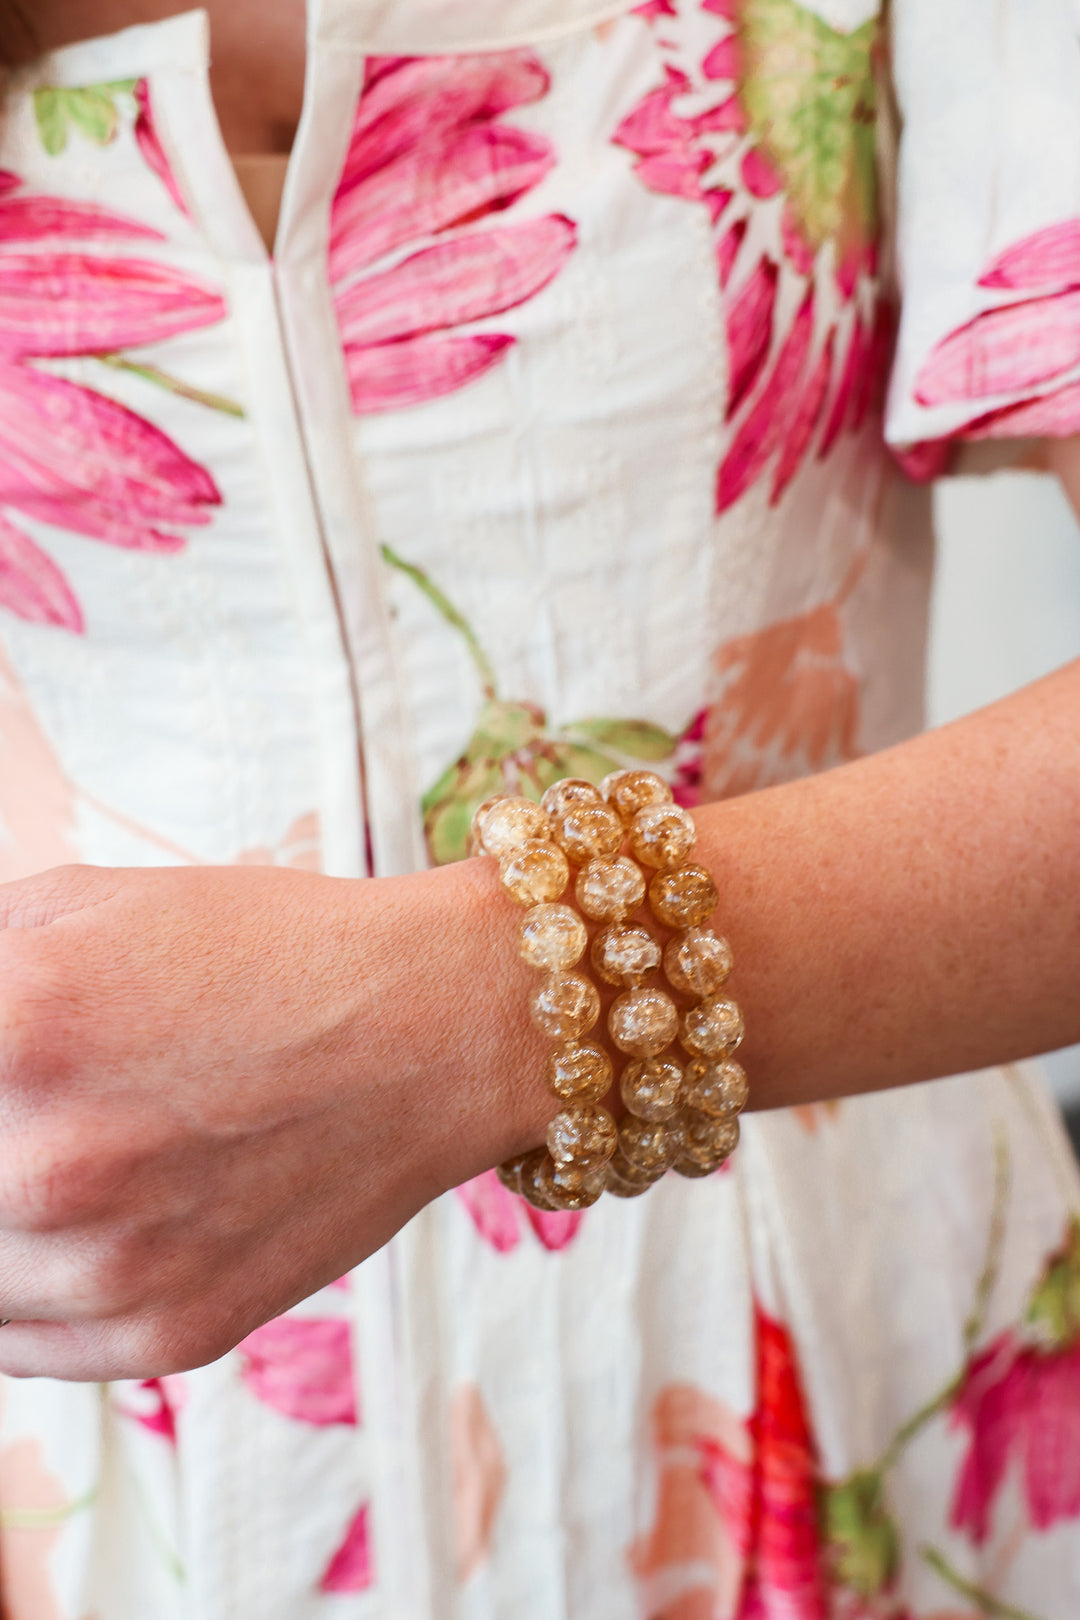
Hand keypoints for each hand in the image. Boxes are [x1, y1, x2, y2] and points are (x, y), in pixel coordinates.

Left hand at [0, 861, 548, 1380]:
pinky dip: (24, 1283)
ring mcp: (108, 1266)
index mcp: (20, 1025)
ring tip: (71, 1151)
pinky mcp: (164, 1335)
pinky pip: (15, 1341)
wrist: (434, 1030)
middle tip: (36, 1115)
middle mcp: (52, 1161)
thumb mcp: (88, 904)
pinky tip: (84, 1216)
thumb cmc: (268, 954)